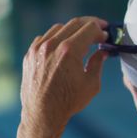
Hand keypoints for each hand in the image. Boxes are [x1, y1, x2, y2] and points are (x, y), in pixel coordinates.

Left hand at [20, 17, 108, 133]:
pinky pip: (45, 38)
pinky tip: (64, 47)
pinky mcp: (30, 54)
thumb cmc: (69, 101)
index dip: (101, 30)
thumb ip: (98, 63)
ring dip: (73, 30)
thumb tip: (103, 52)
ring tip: (82, 39)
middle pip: (75, 23)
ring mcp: (38, 48)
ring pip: (59, 28)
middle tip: (99, 30)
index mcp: (69, 51)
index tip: (106, 35)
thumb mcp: (91, 84)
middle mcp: (52, 45)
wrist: (42, 114)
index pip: (90, 28)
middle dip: (90, 25)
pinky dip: (57, 38)